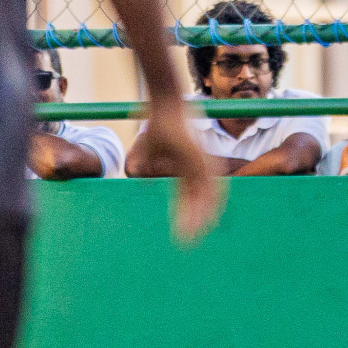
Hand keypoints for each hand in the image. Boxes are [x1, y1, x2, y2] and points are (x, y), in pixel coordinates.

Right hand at [143, 95, 221, 241]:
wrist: (166, 105)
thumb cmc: (158, 125)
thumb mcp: (150, 151)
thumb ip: (147, 165)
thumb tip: (138, 177)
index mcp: (185, 169)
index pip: (187, 198)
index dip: (184, 215)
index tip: (180, 232)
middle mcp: (198, 169)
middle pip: (200, 201)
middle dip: (195, 222)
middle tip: (191, 242)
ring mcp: (202, 164)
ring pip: (207, 197)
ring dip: (202, 217)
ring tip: (195, 235)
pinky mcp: (202, 158)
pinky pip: (208, 184)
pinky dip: (207, 201)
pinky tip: (206, 216)